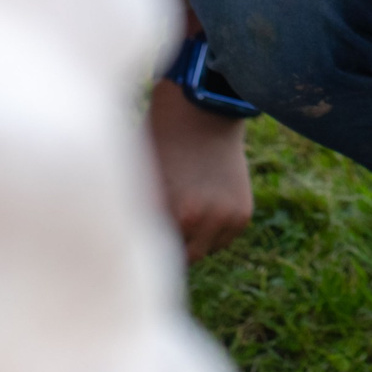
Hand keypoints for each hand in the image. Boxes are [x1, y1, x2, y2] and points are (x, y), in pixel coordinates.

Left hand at [147, 78, 252, 261]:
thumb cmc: (160, 144)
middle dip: (176, 242)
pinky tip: (207, 202)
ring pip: (206, 250)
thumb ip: (137, 215)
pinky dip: (216, 228)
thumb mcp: (138, 180)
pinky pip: (225, 238)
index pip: (155, 251)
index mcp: (163, 213)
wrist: (201, 115)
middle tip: (172, 220)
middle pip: (183, 256)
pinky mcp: (241, 215)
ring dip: (197, 238)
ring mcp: (222, 218)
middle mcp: (195, 220)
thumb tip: (130, 245)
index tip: (149, 236)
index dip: (151, 243)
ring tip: (190, 207)